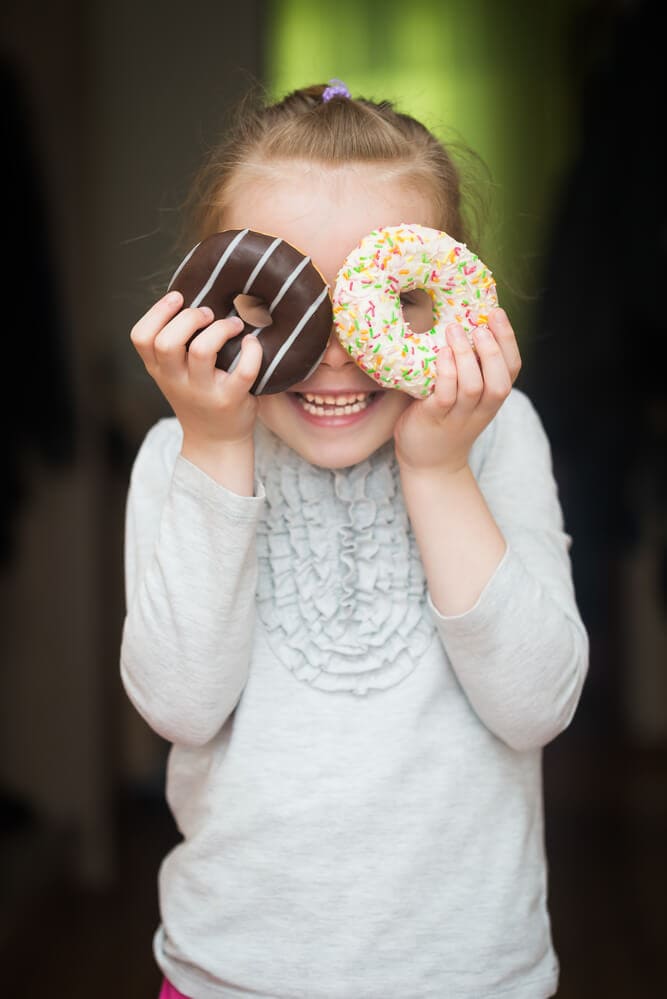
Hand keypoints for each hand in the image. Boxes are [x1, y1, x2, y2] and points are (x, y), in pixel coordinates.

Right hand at [130, 291, 263, 448]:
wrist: (215, 441)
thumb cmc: (197, 396)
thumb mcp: (174, 375)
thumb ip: (174, 345)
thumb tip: (194, 297)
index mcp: (160, 370)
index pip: (141, 338)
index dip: (157, 312)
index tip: (179, 297)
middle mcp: (177, 381)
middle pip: (167, 342)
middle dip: (189, 318)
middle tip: (208, 313)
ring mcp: (203, 392)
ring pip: (202, 352)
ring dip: (220, 329)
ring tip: (233, 325)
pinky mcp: (230, 400)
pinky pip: (243, 371)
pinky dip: (252, 352)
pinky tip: (252, 344)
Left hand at [393, 308, 521, 473]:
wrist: (429, 465)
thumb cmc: (444, 420)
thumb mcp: (464, 396)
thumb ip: (468, 367)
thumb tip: (459, 320)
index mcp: (491, 399)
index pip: (512, 368)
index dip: (508, 340)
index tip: (496, 312)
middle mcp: (481, 409)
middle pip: (499, 380)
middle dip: (492, 349)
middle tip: (478, 325)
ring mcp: (458, 417)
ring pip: (473, 387)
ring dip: (467, 356)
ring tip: (455, 331)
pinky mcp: (434, 420)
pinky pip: (445, 396)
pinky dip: (446, 374)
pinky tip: (441, 355)